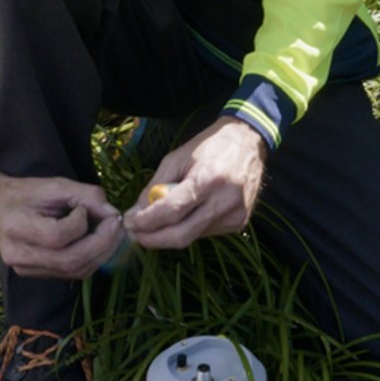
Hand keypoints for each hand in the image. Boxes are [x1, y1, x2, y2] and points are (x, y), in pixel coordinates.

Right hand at [0, 117, 122, 280]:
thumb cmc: (23, 193)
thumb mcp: (53, 184)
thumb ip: (84, 195)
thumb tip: (112, 213)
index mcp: (16, 229)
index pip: (57, 236)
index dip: (81, 222)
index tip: (86, 206)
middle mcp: (19, 257)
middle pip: (71, 260)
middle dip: (102, 243)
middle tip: (117, 225)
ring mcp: (27, 270)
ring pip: (75, 271)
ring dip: (101, 253)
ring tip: (112, 233)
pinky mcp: (36, 275)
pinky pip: (71, 273)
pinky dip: (91, 259)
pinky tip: (99, 242)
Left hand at [123, 117, 266, 249]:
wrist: (249, 142)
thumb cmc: (209, 147)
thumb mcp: (176, 158)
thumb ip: (156, 186)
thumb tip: (137, 213)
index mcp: (208, 178)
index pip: (172, 210)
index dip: (147, 221)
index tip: (129, 223)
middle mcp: (224, 200)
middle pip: (181, 234)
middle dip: (153, 239)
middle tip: (135, 233)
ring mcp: (235, 215)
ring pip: (192, 237)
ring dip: (169, 233)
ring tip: (157, 221)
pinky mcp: (239, 223)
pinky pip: (205, 233)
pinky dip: (189, 227)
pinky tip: (187, 215)